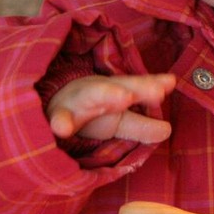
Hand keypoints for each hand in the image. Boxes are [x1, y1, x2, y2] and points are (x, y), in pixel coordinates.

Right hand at [46, 74, 176, 144]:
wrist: (44, 110)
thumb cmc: (88, 115)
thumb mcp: (117, 121)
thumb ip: (142, 124)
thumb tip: (168, 130)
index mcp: (110, 92)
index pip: (133, 86)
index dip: (150, 85)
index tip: (170, 84)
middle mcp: (93, 93)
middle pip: (114, 87)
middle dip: (134, 87)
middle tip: (156, 90)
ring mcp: (72, 103)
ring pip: (89, 96)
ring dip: (105, 95)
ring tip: (123, 97)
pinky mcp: (53, 117)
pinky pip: (56, 119)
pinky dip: (60, 122)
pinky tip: (62, 128)